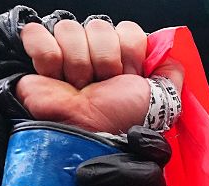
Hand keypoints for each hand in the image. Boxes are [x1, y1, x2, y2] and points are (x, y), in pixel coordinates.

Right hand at [0, 7, 181, 133]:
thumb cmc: (121, 121)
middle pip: (99, 26)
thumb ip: (171, 75)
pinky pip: (37, 33)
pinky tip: (54, 76)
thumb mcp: (160, 100)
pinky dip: (47, 56)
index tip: (126, 77)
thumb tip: (171, 53)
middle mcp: (95, 51)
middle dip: (103, 60)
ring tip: (79, 87)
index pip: (127, 29)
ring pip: (69, 29)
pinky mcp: (39, 56)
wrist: (88, 137)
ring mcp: (66, 52)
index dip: (129, 53)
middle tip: (101, 84)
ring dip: (77, 63)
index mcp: (123, 57)